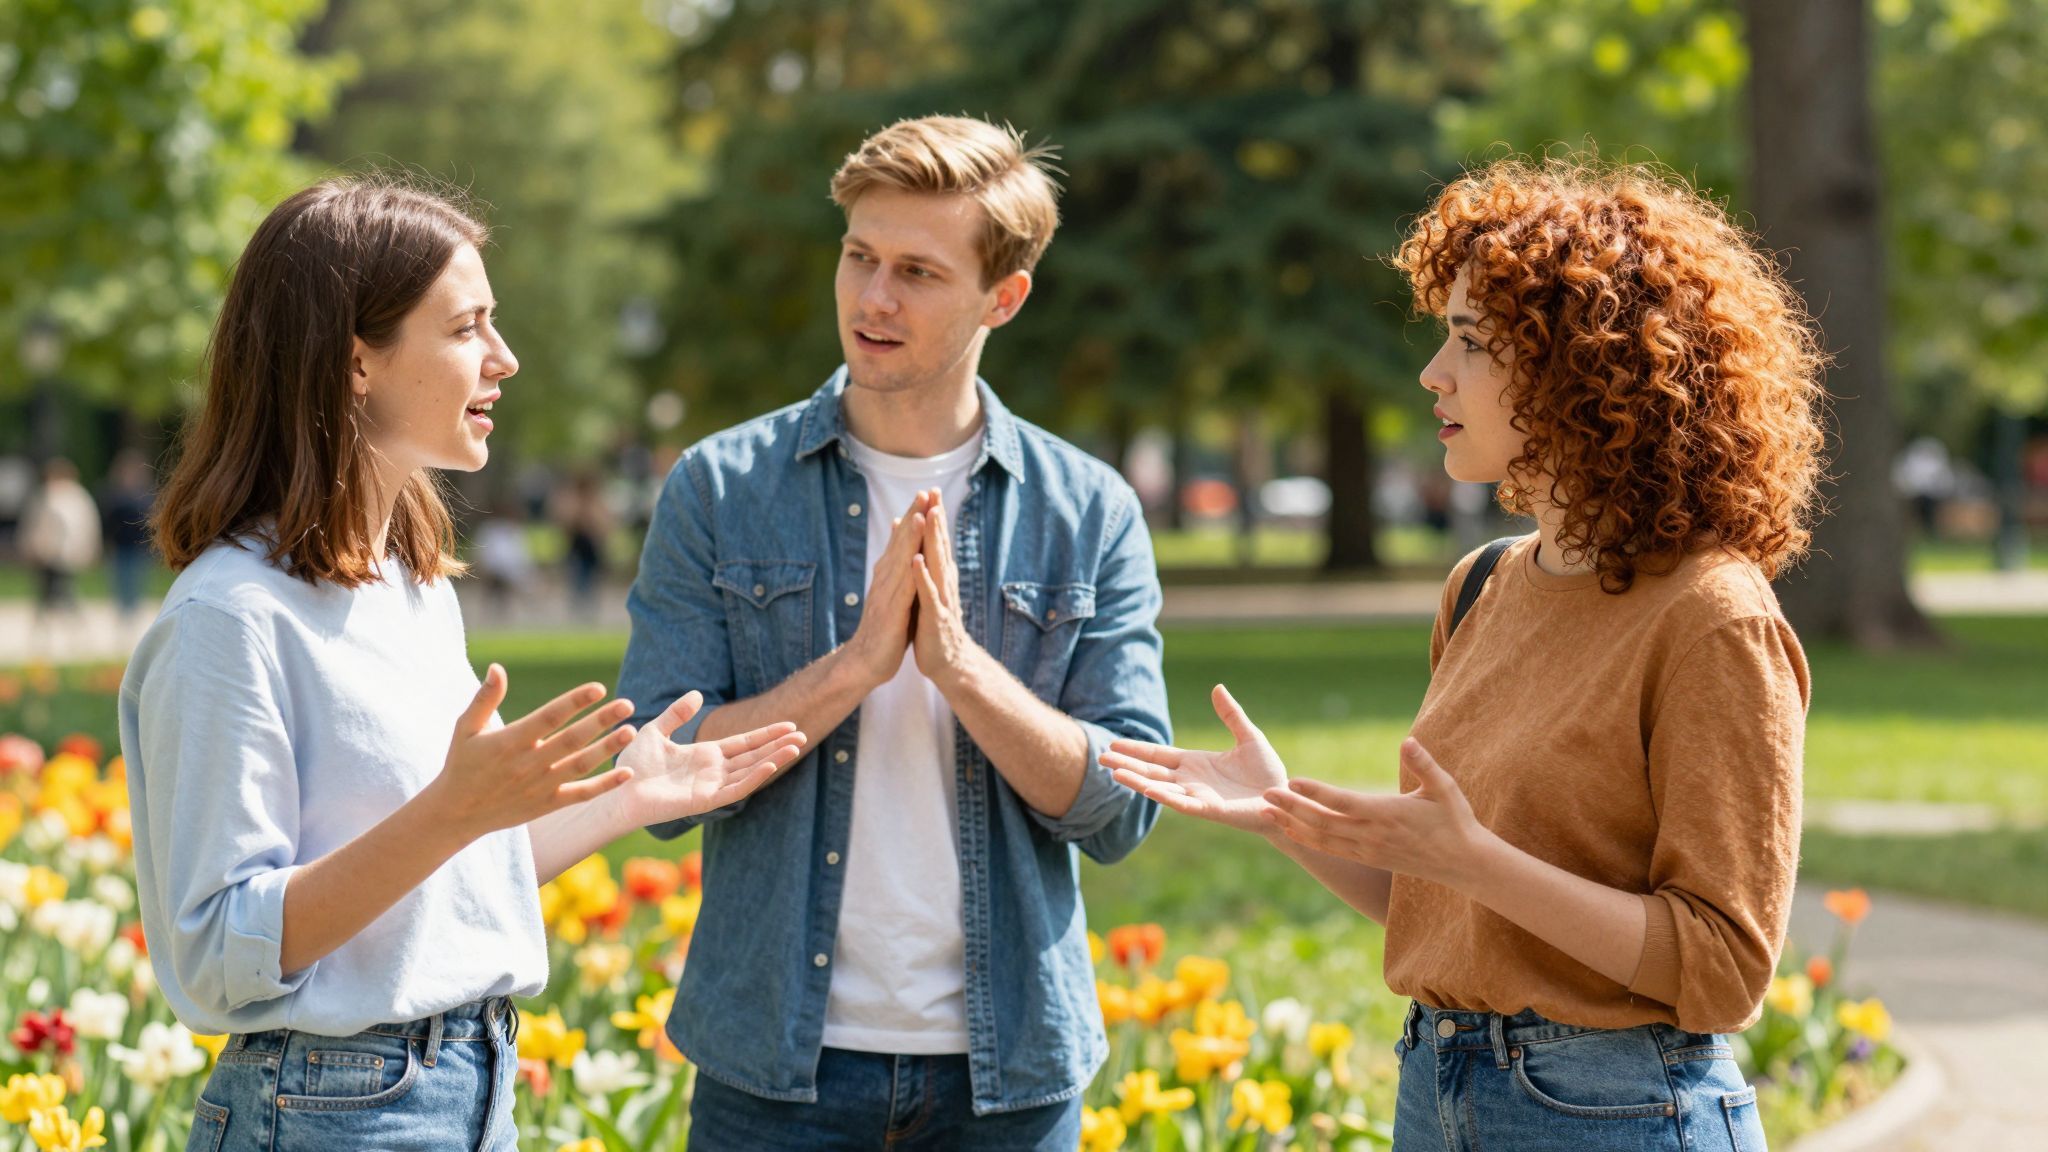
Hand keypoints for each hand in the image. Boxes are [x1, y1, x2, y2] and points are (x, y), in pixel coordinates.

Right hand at [426, 666, 637, 841]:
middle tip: (627, 705)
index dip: (574, 701)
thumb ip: (485, 698)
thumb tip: (497, 668)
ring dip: (608, 748)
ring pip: (581, 765)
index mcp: (510, 741)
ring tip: (631, 731)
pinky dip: (605, 785)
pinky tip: (627, 772)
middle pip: (572, 739)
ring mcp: (540, 786)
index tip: (599, 688)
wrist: (456, 813)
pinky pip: (581, 794)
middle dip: (601, 721)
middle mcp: (528, 763)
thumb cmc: (462, 763)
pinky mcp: (547, 804)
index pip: (549, 717)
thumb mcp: (466, 728)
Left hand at [610, 692, 808, 824]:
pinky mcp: (705, 801)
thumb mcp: (655, 731)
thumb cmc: (633, 766)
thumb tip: (696, 693)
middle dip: (778, 745)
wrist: (619, 791)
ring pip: (750, 771)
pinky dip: (754, 778)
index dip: (766, 734)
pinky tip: (771, 765)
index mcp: (705, 755)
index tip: (789, 724)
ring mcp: (711, 786)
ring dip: (773, 759)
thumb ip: (676, 714)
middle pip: (754, 756)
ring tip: (796, 746)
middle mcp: (713, 771)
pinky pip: (735, 789)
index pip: (744, 743)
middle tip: (803, 734)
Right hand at [842, 491, 929, 690]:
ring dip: (910, 536)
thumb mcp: (890, 591)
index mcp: (888, 573)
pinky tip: (915, 556)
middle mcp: (885, 578)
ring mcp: (887, 594)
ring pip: (901, 559)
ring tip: (920, 513)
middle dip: (912, 516)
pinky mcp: (891, 611)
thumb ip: (894, 568)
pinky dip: (909, 570)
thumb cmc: (882, 625)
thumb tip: (900, 545)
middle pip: (900, 542)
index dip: (912, 516)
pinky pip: (902, 588)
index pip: (902, 539)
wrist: (865, 659)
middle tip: (923, 491)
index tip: (924, 494)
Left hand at [912, 492, 980, 690]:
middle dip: (936, 519)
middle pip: (940, 546)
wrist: (947, 662)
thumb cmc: (935, 626)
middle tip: (934, 491)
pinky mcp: (935, 617)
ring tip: (930, 515)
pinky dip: (923, 577)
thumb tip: (926, 547)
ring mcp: (941, 599)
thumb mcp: (930, 593)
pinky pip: (928, 594)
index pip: (937, 542)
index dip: (934, 516)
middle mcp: (944, 583)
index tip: (930, 490)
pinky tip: (917, 561)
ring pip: (937, 564)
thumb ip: (929, 569)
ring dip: (933, 540)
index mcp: (940, 577)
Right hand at [1100, 684, 1286, 832]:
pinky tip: (1145, 788)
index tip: (1113, 743)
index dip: (1136, 749)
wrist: (1284, 798)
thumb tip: (1217, 688)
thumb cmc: (1268, 772)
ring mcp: (1197, 796)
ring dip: (1136, 780)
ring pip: (1159, 787)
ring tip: (1113, 771)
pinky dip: (1163, 796)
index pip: (1157, 755)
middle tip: (1100, 756)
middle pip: (1150, 770)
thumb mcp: (1249, 737)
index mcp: (1195, 763)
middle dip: (1126, 763)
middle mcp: (1190, 780)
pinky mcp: (1209, 809)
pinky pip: (1181, 802)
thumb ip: (1231, 715)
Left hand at [1261, 738, 1490, 888]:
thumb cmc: (1455, 820)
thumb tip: (1408, 741)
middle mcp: (1373, 835)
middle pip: (1323, 822)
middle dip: (1292, 808)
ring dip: (1292, 824)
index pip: (1344, 802)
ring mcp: (1369, 850)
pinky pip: (1331, 850)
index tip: (1292, 781)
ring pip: (1322, 839)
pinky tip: (1290, 830)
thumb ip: (1425, 764)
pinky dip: (1308, 840)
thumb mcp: (1445, 788)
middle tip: (1265, 794)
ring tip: (1267, 812)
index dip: (1316, 792)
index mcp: (1387, 814)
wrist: (1464, 863)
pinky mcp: (1369, 858)